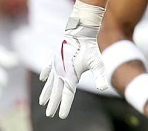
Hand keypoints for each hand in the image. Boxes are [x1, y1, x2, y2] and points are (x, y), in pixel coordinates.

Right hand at [39, 1, 107, 117]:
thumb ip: (100, 77)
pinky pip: (49, 68)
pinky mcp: (55, 57)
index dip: (64, 106)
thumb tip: (104, 88)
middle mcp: (61, 72)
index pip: (67, 95)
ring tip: (42, 102)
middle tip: (49, 115)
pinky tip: (43, 79)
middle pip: (56, 92)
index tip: (61, 116)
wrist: (81, 32)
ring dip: (46, 92)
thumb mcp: (98, 64)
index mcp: (70, 76)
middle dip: (53, 104)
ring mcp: (57, 64)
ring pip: (50, 82)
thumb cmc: (91, 48)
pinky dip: (46, 74)